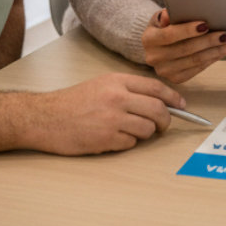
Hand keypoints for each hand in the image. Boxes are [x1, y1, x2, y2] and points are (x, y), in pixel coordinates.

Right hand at [30, 73, 185, 154]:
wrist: (43, 117)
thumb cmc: (71, 102)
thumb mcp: (101, 84)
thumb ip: (128, 89)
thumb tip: (158, 100)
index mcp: (117, 81)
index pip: (156, 88)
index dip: (174, 98)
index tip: (182, 105)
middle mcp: (117, 98)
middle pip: (158, 110)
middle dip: (166, 120)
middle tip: (163, 126)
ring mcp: (112, 119)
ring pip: (147, 129)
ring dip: (145, 134)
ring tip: (130, 131)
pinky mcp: (106, 138)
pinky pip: (130, 144)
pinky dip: (127, 144)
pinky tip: (112, 138)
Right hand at [141, 8, 225, 82]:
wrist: (159, 44)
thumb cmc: (164, 27)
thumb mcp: (161, 17)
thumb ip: (165, 14)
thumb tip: (167, 14)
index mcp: (149, 39)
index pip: (169, 35)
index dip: (188, 30)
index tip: (206, 24)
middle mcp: (154, 58)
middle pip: (186, 49)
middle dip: (209, 41)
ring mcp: (164, 71)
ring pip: (195, 61)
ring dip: (216, 51)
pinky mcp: (176, 79)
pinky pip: (198, 69)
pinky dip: (213, 59)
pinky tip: (224, 51)